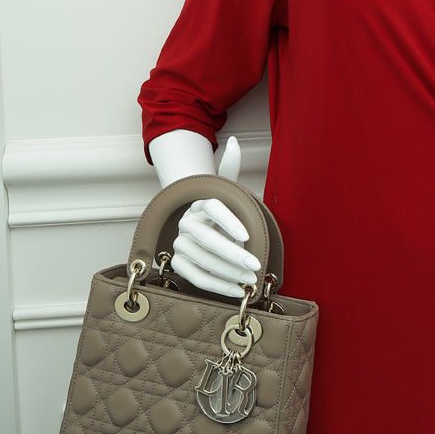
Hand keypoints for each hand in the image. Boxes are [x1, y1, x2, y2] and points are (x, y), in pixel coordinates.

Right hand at [170, 136, 261, 297]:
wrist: (200, 226)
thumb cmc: (220, 210)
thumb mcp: (225, 190)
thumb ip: (229, 168)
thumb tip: (234, 142)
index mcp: (200, 202)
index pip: (212, 207)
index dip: (229, 221)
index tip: (248, 235)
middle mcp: (186, 222)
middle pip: (208, 239)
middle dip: (234, 254)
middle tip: (256, 264)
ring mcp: (179, 243)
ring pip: (204, 260)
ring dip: (229, 272)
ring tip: (252, 279)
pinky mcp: (178, 263)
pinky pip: (197, 277)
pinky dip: (219, 286)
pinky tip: (239, 291)